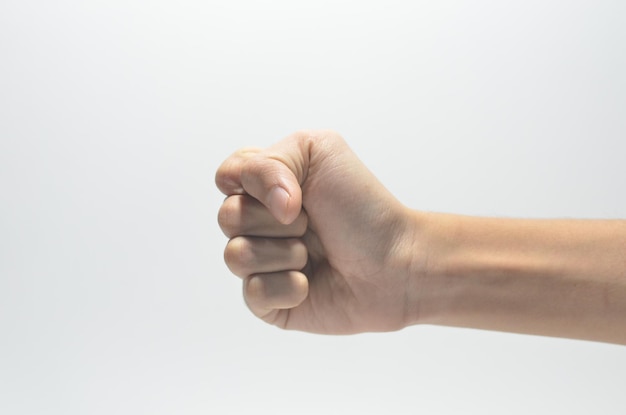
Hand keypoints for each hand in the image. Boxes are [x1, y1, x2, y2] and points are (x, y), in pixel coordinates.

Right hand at [216, 131, 420, 333]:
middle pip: (228, 216)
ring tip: (313, 255)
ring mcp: (263, 263)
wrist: (396, 261)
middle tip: (311, 223)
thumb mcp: (319, 152)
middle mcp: (261, 223)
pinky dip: (287, 287)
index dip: (254, 183)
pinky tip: (311, 284)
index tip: (293, 192)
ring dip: (283, 253)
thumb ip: (268, 161)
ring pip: (235, 256)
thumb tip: (265, 208)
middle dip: (274, 219)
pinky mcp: (269, 301)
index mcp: (268, 185)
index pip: (227, 177)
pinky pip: (252, 293)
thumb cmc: (362, 207)